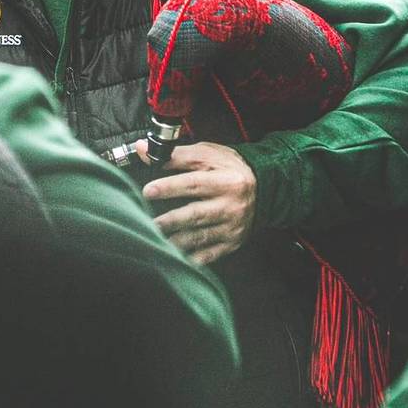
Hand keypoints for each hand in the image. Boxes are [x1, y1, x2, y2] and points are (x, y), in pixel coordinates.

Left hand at [140, 142, 256, 265]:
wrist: (264, 187)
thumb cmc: (228, 168)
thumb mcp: (206, 154)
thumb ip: (175, 154)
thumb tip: (143, 149)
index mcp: (226, 180)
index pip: (194, 184)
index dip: (169, 188)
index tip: (148, 191)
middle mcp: (231, 205)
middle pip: (196, 214)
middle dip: (169, 220)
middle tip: (146, 221)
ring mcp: (232, 227)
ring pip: (200, 237)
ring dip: (175, 241)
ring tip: (154, 238)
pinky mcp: (231, 242)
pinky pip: (209, 254)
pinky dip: (191, 258)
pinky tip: (175, 256)